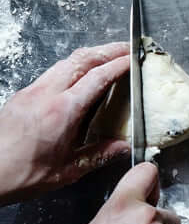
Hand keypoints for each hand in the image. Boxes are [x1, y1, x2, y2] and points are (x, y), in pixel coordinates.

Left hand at [0, 43, 130, 204]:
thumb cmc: (19, 175)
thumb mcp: (66, 171)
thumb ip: (99, 155)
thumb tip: (123, 147)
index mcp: (63, 111)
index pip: (98, 76)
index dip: (120, 64)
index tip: (134, 58)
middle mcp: (47, 94)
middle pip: (83, 58)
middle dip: (108, 49)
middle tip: (127, 48)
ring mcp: (32, 91)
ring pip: (67, 61)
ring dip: (91, 55)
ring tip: (108, 57)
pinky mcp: (22, 95)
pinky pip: (53, 71)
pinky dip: (73, 65)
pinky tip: (80, 75)